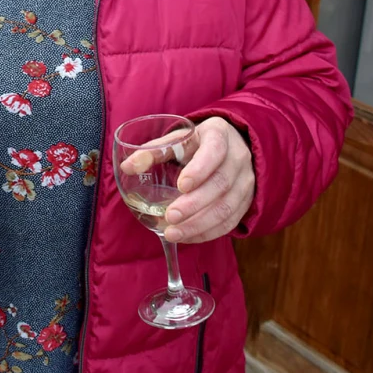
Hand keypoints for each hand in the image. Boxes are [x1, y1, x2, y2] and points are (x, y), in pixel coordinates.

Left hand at [163, 117, 254, 243]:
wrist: (230, 148)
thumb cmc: (197, 143)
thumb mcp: (178, 139)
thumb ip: (153, 151)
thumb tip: (127, 167)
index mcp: (219, 136)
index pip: (214, 151)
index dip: (199, 169)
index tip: (181, 185)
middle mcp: (238, 158)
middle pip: (221, 184)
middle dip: (195, 203)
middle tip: (171, 216)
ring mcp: (245, 182)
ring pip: (227, 207)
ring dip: (199, 224)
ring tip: (173, 233)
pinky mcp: (245, 202)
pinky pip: (230, 222)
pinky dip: (207, 232)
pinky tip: (187, 236)